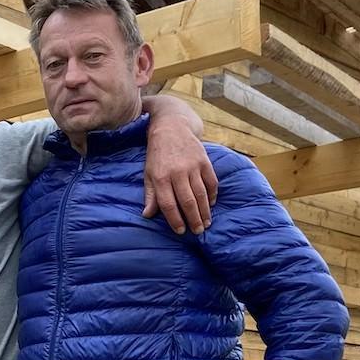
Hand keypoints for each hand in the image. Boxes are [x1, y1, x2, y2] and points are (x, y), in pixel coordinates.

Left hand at [140, 95, 216, 232]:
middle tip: (197, 231)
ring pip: (201, 194)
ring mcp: (192, 166)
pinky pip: (211, 182)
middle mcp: (177, 172)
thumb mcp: (149, 173)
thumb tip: (147, 215)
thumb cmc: (157, 154)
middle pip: (187, 201)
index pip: (168, 204)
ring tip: (206, 223)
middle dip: (193, 219)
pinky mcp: (204, 161)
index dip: (175, 219)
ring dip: (205, 211)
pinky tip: (211, 204)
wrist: (172, 127)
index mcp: (160, 177)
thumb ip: (150, 195)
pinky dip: (212, 195)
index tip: (181, 231)